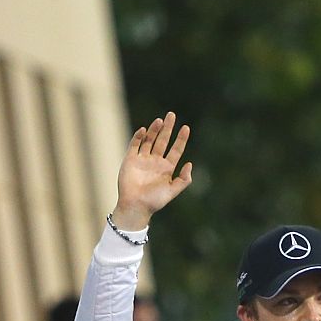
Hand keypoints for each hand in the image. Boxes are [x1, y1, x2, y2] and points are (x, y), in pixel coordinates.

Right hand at [111, 113, 193, 229]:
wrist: (136, 206)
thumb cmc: (155, 201)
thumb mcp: (173, 191)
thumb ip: (183, 180)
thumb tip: (190, 164)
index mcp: (167, 168)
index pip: (176, 149)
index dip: (181, 139)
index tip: (186, 128)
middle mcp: (155, 161)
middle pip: (163, 141)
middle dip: (168, 128)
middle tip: (172, 115)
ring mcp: (143, 159)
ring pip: (149, 140)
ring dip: (154, 130)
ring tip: (160, 120)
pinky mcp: (130, 159)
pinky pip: (135, 145)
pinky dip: (139, 137)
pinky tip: (144, 130)